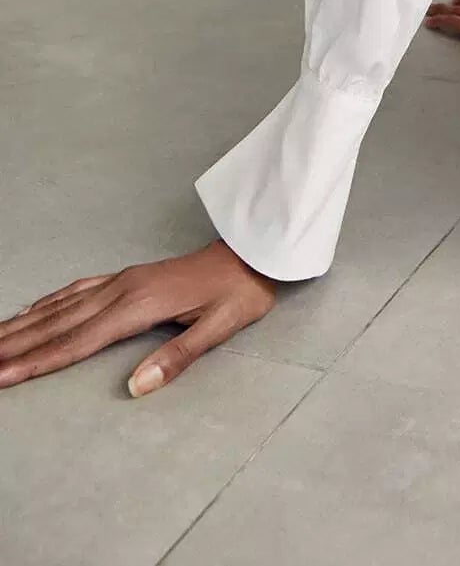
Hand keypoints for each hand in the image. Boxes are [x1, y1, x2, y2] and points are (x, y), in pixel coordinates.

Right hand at [0, 240, 279, 397]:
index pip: (76, 342)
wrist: (254, 252)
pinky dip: (48, 303)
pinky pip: (77, 290)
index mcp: (140, 306)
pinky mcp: (128, 277)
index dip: (36, 362)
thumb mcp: (220, 328)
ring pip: (60, 306)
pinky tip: (32, 310)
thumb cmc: (240, 292)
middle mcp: (123, 289)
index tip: (1, 376)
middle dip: (13, 345)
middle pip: (56, 324)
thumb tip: (136, 387)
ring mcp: (123, 280)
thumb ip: (178, 357)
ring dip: (23, 325)